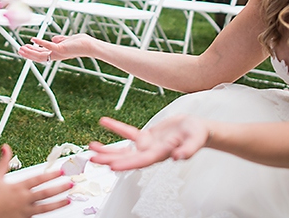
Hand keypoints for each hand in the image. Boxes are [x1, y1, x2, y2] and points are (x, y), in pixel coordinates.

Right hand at [0, 145, 70, 217]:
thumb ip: (3, 162)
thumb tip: (6, 147)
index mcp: (18, 188)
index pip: (38, 180)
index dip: (51, 175)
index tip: (61, 171)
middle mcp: (24, 199)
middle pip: (46, 193)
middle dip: (60, 188)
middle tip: (71, 183)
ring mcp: (26, 211)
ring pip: (46, 207)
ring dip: (59, 203)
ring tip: (69, 199)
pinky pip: (39, 215)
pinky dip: (48, 212)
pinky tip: (56, 210)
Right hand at [18, 33, 95, 62]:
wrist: (90, 45)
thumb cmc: (81, 43)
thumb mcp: (67, 40)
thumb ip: (60, 40)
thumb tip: (54, 39)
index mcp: (57, 53)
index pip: (42, 54)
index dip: (32, 52)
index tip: (25, 48)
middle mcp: (56, 55)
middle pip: (39, 57)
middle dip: (28, 54)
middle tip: (19, 50)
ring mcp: (58, 53)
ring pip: (41, 54)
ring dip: (31, 51)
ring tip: (22, 47)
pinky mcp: (61, 48)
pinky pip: (49, 46)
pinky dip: (40, 43)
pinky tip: (33, 39)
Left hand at [88, 115, 208, 170]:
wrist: (197, 128)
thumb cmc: (197, 134)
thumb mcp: (195, 139)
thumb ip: (189, 149)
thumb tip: (179, 157)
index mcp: (160, 154)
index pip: (141, 161)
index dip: (126, 163)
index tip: (112, 166)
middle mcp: (151, 152)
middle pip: (127, 158)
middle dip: (109, 159)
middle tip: (92, 158)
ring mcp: (147, 145)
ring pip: (124, 149)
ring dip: (108, 149)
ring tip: (91, 147)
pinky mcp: (146, 137)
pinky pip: (128, 132)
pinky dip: (116, 128)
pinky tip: (104, 122)